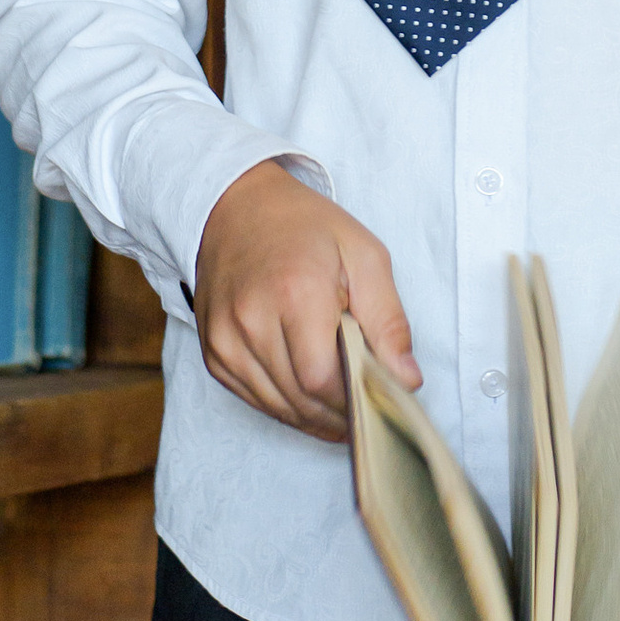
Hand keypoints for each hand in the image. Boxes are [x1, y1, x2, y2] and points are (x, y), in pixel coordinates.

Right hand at [195, 163, 419, 444]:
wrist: (236, 207)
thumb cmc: (305, 227)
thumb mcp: (364, 257)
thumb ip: (388, 321)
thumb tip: (407, 380)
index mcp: (295, 293)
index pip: (323, 380)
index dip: (354, 400)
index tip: (378, 399)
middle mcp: (251, 320)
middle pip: (301, 400)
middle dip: (338, 412)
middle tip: (366, 404)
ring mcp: (225, 338)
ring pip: (277, 406)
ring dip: (312, 413)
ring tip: (339, 399)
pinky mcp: (213, 351)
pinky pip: (253, 398)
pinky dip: (284, 402)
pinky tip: (305, 388)